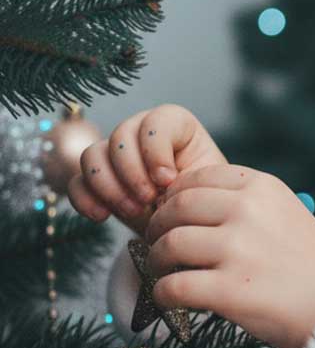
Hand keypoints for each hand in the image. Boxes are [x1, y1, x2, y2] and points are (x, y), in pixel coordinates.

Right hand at [67, 104, 227, 237]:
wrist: (188, 227)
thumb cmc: (203, 201)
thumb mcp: (206, 187)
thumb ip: (189, 177)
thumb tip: (163, 182)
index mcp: (176, 126)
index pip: (156, 121)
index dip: (156, 150)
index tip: (168, 180)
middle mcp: (141, 133)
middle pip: (120, 136)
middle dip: (132, 172)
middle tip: (148, 200)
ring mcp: (115, 155)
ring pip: (92, 155)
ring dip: (109, 186)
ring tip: (133, 211)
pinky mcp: (97, 181)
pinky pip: (76, 182)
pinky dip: (85, 199)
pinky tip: (102, 216)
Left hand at [142, 163, 314, 347]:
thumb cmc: (313, 265)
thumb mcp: (287, 213)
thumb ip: (246, 203)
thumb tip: (185, 205)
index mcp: (263, 187)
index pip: (197, 178)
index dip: (175, 197)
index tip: (172, 215)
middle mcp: (248, 211)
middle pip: (176, 208)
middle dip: (158, 227)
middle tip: (157, 244)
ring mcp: (238, 250)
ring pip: (169, 245)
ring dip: (157, 261)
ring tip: (164, 272)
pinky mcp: (229, 290)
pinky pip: (172, 287)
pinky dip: (163, 294)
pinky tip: (170, 299)